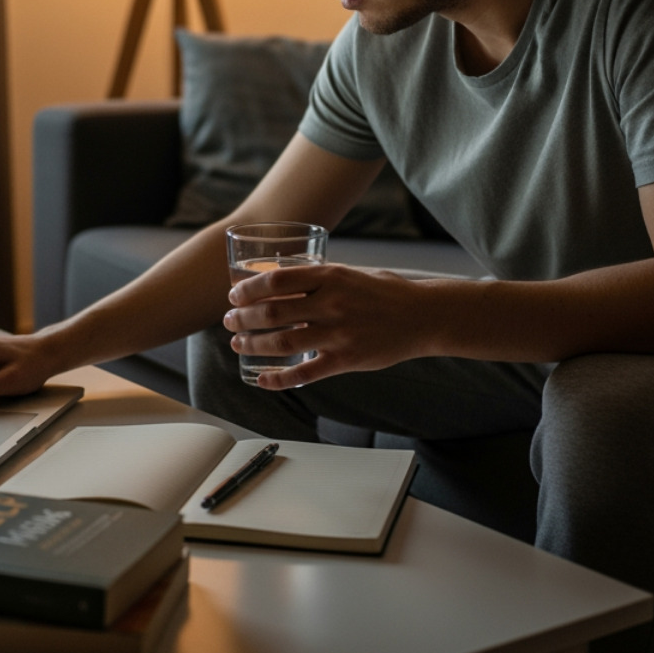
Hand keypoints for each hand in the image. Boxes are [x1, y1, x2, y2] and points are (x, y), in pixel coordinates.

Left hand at [224, 264, 439, 388]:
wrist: (423, 316)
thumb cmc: (385, 292)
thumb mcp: (350, 273)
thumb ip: (318, 278)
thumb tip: (279, 280)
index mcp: (330, 276)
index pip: (277, 281)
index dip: (249, 289)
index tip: (234, 295)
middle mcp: (332, 303)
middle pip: (272, 312)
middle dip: (242, 319)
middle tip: (230, 322)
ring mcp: (339, 333)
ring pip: (281, 342)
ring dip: (253, 345)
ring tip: (239, 345)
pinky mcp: (346, 360)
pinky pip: (304, 373)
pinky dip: (278, 378)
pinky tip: (262, 379)